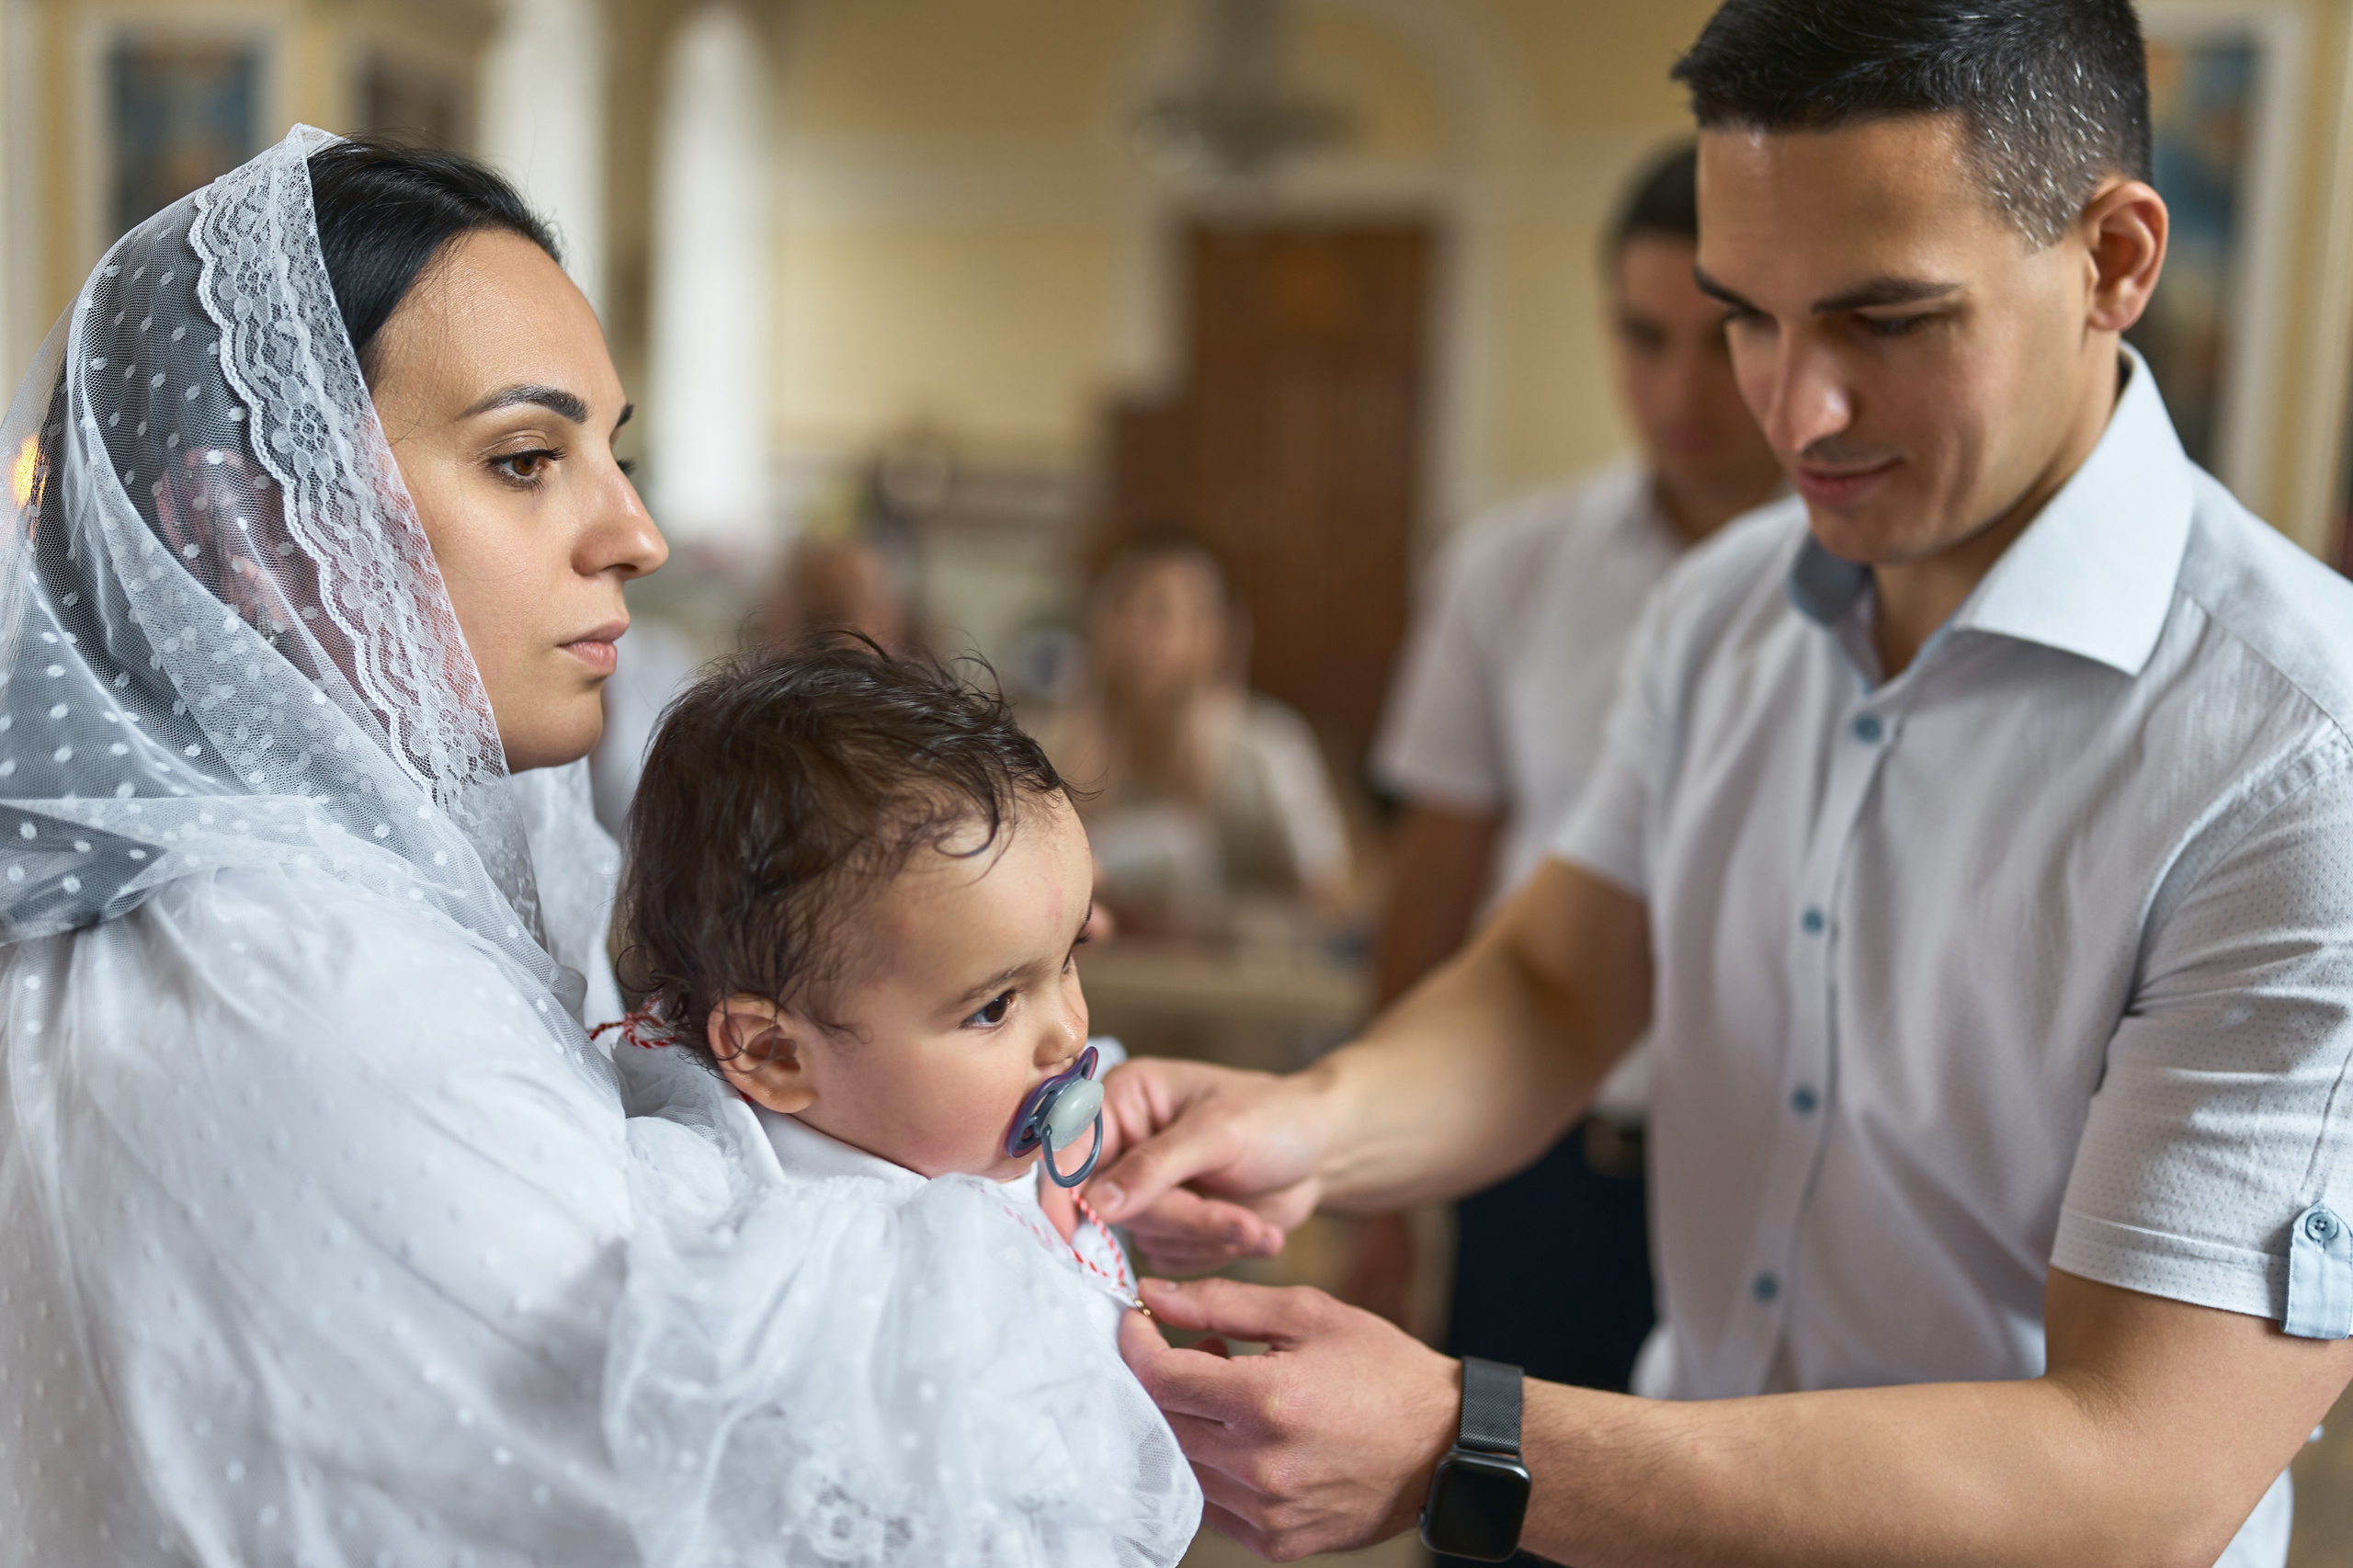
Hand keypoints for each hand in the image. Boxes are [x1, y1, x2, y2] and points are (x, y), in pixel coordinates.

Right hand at [1085, 1058, 1333, 1272]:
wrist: (1322, 1152)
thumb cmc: (1273, 1120)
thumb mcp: (1217, 1134)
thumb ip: (1154, 1168)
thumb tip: (1095, 1204)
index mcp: (1122, 1100)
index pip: (1069, 1150)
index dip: (1063, 1195)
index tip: (1070, 1236)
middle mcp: (1122, 1145)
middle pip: (1111, 1205)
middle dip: (1183, 1218)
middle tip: (1239, 1221)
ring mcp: (1143, 1191)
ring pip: (1145, 1237)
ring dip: (1207, 1236)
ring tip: (1256, 1223)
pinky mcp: (1168, 1228)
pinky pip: (1170, 1258)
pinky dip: (1215, 1250)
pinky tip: (1252, 1228)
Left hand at [1119, 1276, 1458, 1560]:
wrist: (1447, 1447)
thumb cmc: (1383, 1369)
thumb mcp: (1309, 1314)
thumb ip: (1222, 1301)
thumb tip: (1152, 1295)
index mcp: (1266, 1402)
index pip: (1160, 1380)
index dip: (1135, 1345)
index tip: (1139, 1322)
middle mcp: (1260, 1467)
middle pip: (1161, 1424)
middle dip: (1161, 1380)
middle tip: (1198, 1350)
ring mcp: (1267, 1513)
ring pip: (1180, 1466)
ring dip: (1185, 1423)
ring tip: (1229, 1392)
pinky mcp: (1276, 1542)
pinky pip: (1209, 1504)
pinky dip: (1209, 1465)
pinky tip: (1243, 1435)